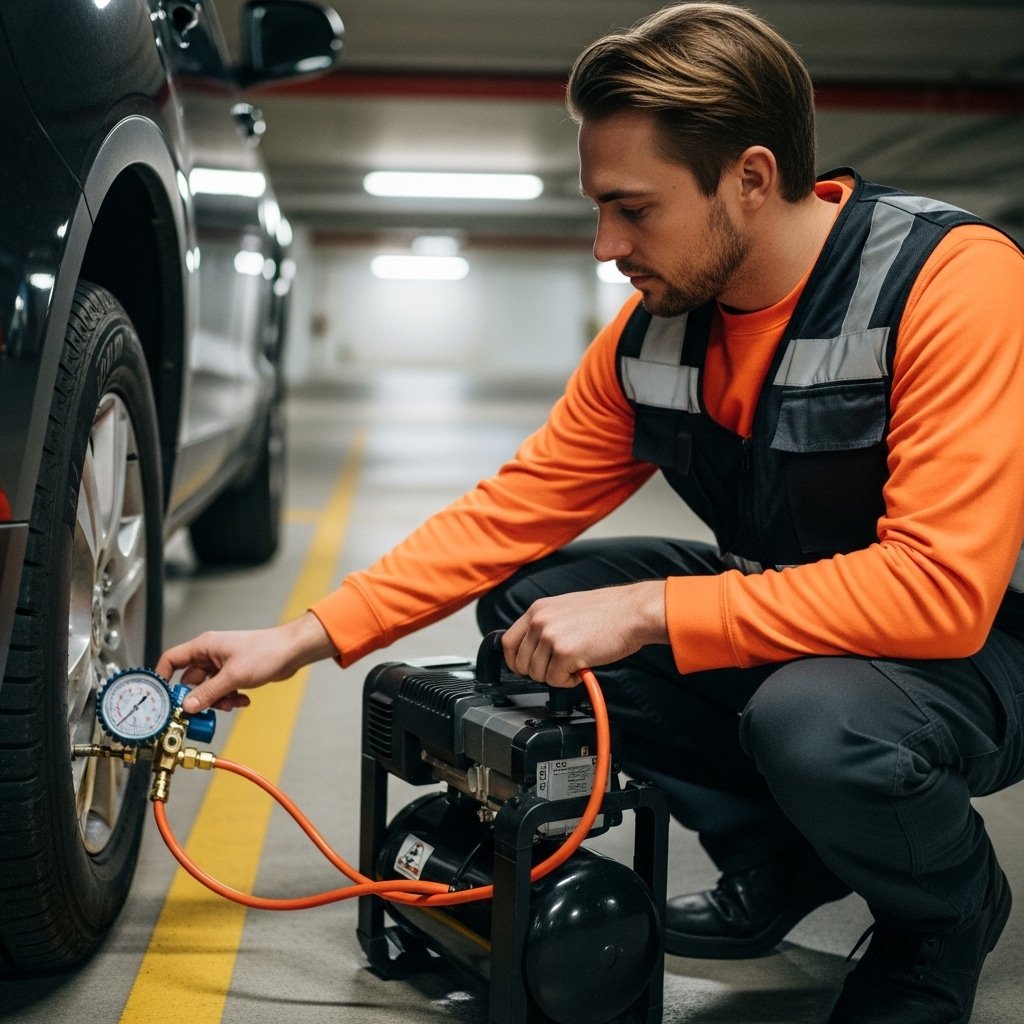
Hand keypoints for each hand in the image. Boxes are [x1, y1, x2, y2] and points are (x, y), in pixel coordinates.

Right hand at [155, 612, 336, 712]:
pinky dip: (229, 697)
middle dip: (198, 697)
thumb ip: (208, 692)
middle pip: (190, 680)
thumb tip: (188, 706)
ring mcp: (222, 664)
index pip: (171, 659)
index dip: (162, 677)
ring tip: (231, 702)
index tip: (161, 697)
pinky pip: (222, 690)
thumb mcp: (233, 676)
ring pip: (207, 688)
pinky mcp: (234, 673)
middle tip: (204, 710)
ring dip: (217, 700)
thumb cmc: (266, 651)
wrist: (291, 652)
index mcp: (204, 646)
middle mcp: (211, 654)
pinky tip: (242, 699)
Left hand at [501, 580, 667, 686]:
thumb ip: (546, 625)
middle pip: (521, 664)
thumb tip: (532, 650)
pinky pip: (556, 681)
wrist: (632, 612)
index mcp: (537, 610)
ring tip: (576, 663)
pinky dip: (569, 681)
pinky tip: (582, 668)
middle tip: (561, 667)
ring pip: (538, 675)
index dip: (515, 661)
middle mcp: (540, 621)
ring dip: (556, 676)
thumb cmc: (607, 612)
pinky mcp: (565, 653)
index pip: (507, 642)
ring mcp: (551, 636)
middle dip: (540, 672)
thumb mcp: (565, 609)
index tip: (527, 668)